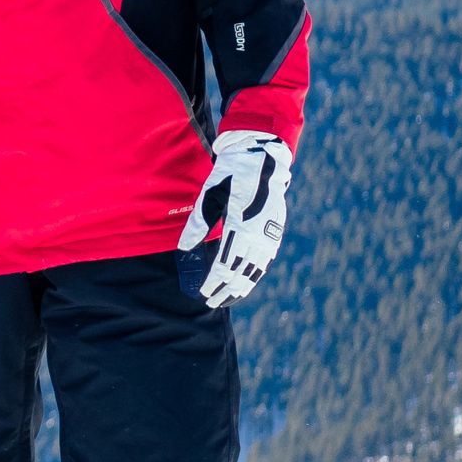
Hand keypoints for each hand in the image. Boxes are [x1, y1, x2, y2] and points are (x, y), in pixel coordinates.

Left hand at [178, 130, 290, 307]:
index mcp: (239, 224)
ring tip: (231, 297)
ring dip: (244, 284)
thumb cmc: (230, 175)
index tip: (204, 293)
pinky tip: (249, 279)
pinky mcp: (275, 228)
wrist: (261, 158)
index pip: (226, 264)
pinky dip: (257, 271)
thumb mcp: (209, 196)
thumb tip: (185, 248)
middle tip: (214, 302)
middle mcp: (257, 232)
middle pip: (242, 271)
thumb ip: (199, 224)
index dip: (215, 281)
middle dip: (227, 289)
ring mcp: (269, 231)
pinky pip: (267, 257)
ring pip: (257, 267)